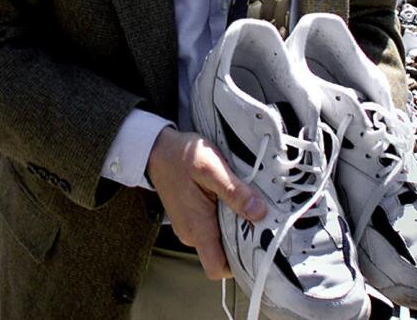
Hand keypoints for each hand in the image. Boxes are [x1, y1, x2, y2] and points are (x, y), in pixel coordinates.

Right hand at [145, 127, 265, 279]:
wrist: (157, 149)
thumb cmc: (180, 157)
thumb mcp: (211, 168)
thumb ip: (234, 192)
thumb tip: (258, 212)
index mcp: (197, 228)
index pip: (217, 268)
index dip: (239, 264)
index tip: (257, 245)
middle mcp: (192, 234)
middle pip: (224, 255)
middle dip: (243, 240)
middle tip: (258, 218)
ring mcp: (190, 228)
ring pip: (220, 240)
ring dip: (235, 227)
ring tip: (245, 204)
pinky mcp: (191, 219)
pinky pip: (213, 228)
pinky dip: (225, 218)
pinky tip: (231, 200)